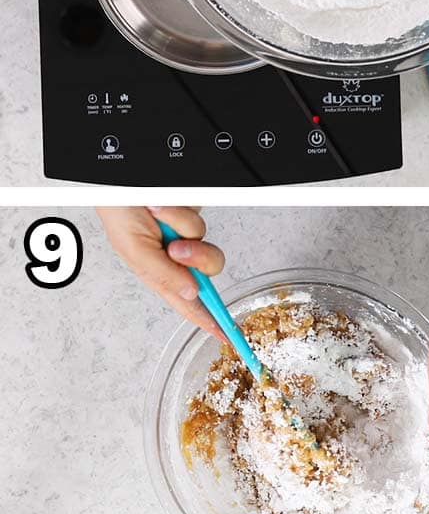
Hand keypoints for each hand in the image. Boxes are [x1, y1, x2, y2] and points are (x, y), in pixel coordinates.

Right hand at [97, 207, 225, 338]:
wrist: (125, 178)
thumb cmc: (117, 211)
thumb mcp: (132, 247)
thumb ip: (161, 273)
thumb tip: (190, 294)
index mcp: (157, 271)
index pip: (188, 303)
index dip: (208, 320)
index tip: (227, 335)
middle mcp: (174, 256)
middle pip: (207, 271)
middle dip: (196, 259)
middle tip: (176, 246)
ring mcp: (185, 234)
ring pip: (206, 245)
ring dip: (184, 230)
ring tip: (161, 215)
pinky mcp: (192, 215)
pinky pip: (199, 221)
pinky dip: (180, 212)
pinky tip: (162, 206)